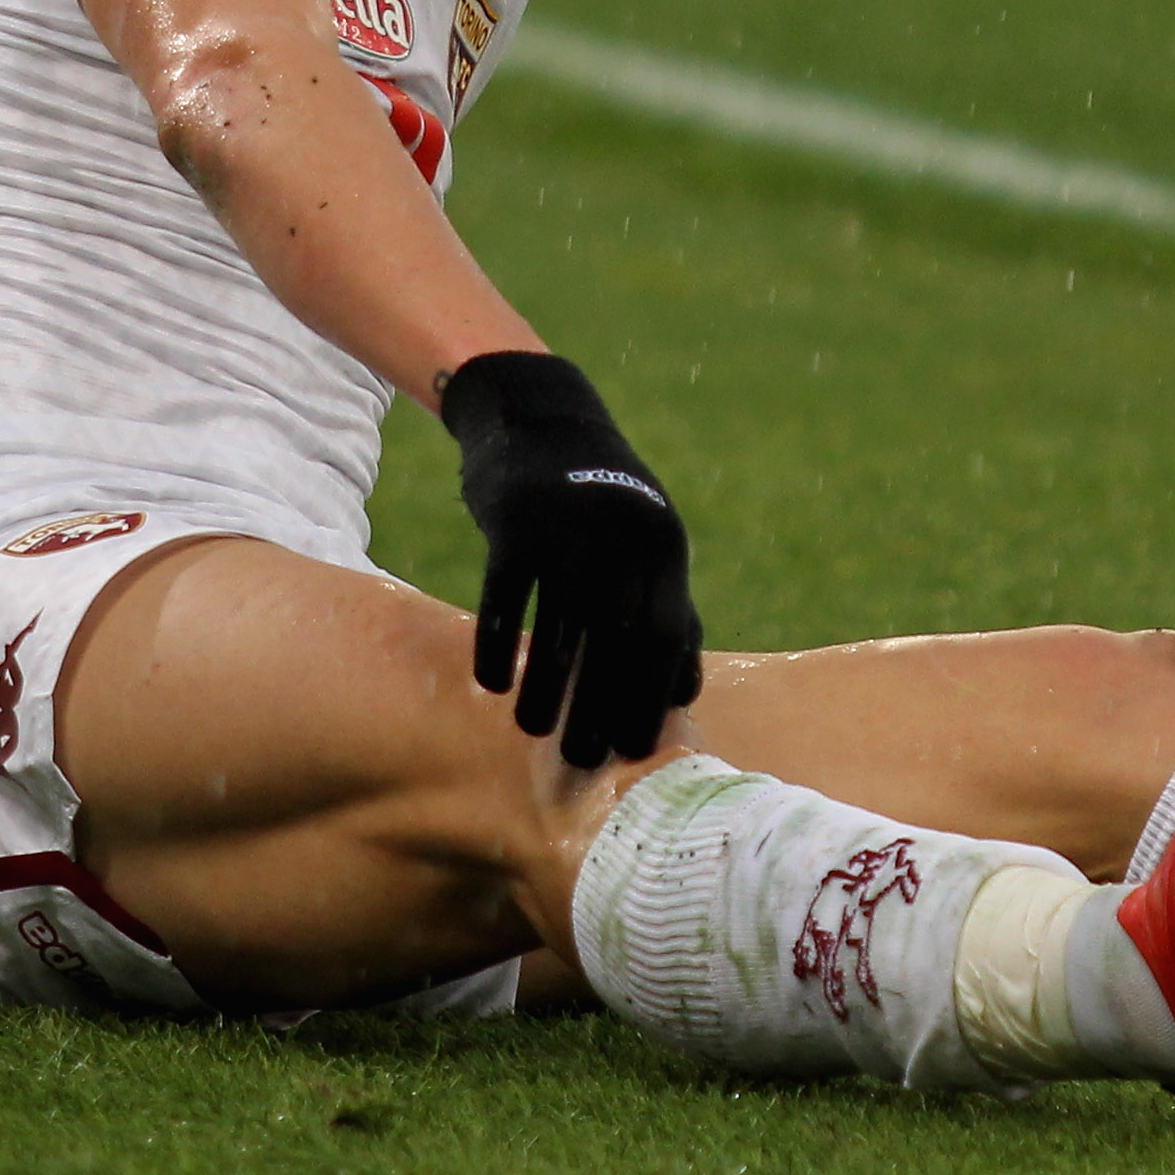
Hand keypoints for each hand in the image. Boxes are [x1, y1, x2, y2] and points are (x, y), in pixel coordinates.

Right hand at [442, 352, 703, 767]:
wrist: (538, 416)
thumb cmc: (596, 501)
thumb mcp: (646, 543)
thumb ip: (667, 609)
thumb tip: (683, 694)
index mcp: (663, 545)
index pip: (664, 636)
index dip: (649, 696)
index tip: (633, 749)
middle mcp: (623, 534)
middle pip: (616, 639)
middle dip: (601, 706)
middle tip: (583, 758)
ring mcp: (568, 524)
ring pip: (559, 624)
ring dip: (547, 687)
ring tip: (533, 731)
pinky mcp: (515, 518)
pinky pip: (505, 594)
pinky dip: (498, 643)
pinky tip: (491, 684)